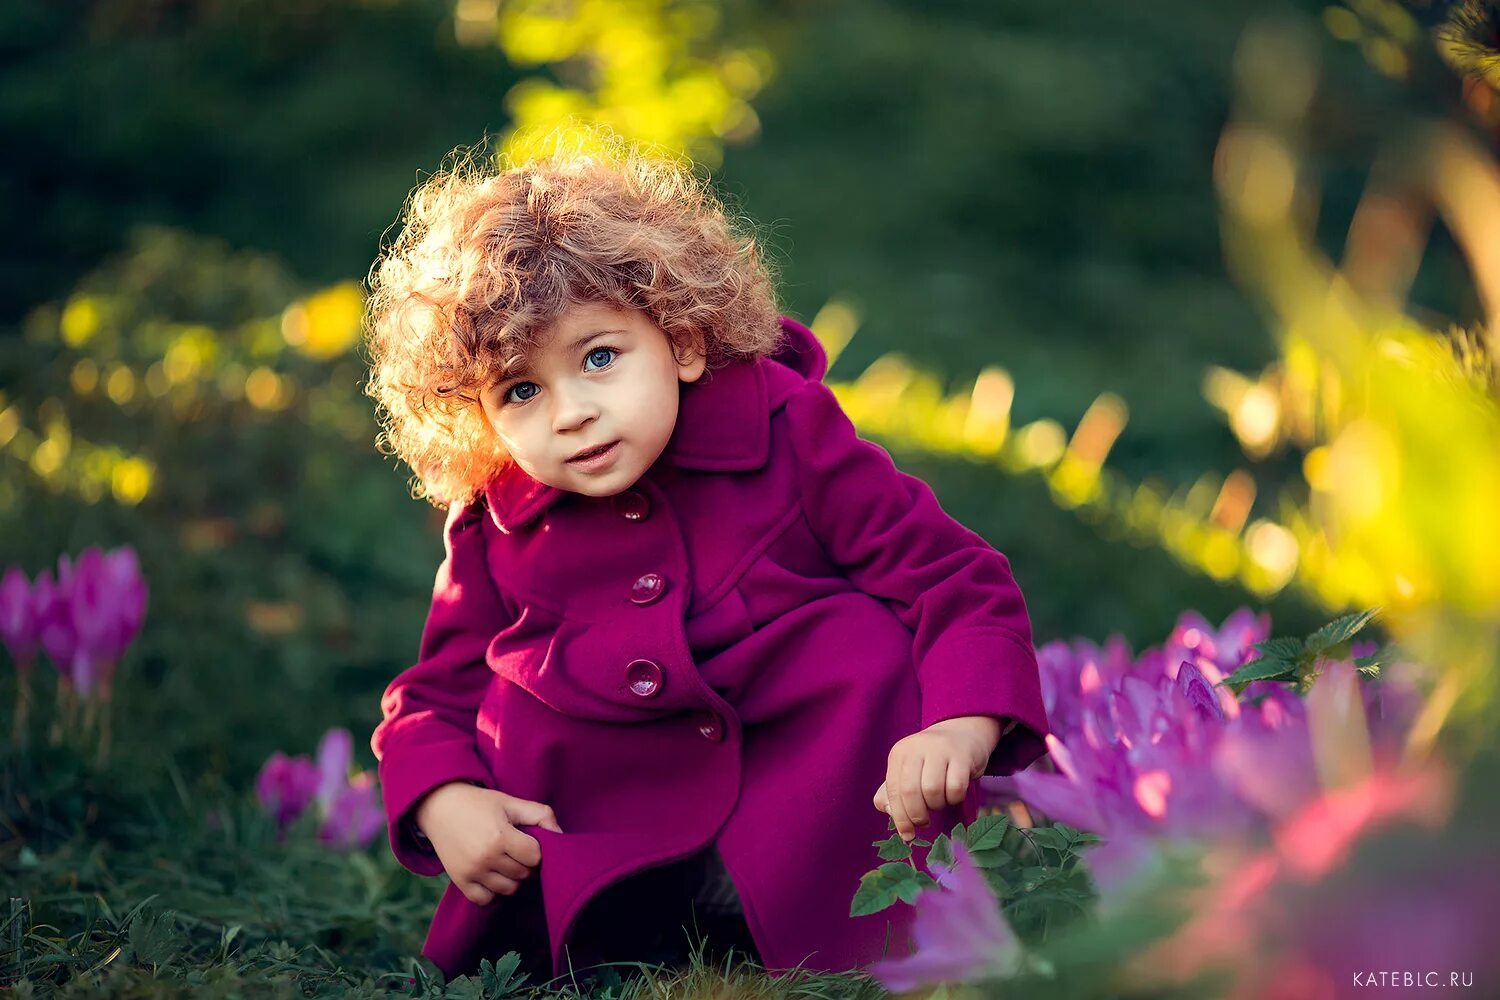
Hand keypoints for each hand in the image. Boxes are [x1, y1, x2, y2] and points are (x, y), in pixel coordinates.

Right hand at [413, 782, 563, 904]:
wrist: (439, 807)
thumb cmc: (479, 804)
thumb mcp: (510, 802)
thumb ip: (540, 814)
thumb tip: (561, 835)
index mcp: (499, 836)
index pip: (535, 857)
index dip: (537, 850)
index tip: (529, 841)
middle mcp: (485, 858)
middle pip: (524, 874)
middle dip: (527, 863)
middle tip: (518, 849)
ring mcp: (471, 873)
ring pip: (509, 889)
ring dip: (513, 878)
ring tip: (506, 861)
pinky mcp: (460, 882)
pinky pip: (486, 900)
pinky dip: (494, 892)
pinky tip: (493, 875)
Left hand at [873, 716, 1002, 841]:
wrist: (963, 734)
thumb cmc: (932, 761)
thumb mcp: (908, 771)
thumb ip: (892, 792)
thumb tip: (888, 811)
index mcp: (899, 754)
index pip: (892, 790)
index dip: (899, 817)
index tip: (907, 835)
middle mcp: (916, 748)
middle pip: (911, 792)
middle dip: (917, 815)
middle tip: (924, 822)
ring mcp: (939, 749)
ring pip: (932, 790)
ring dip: (937, 805)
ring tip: (940, 801)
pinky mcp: (962, 755)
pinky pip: (956, 787)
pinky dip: (954, 798)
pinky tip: (954, 794)